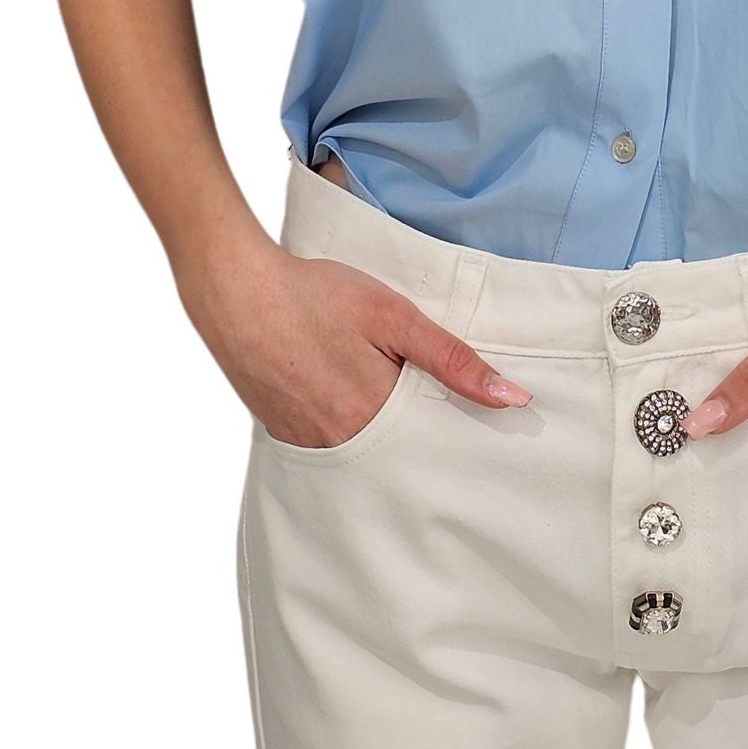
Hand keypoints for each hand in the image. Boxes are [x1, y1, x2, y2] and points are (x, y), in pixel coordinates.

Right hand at [177, 222, 531, 447]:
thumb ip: (453, 360)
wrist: (236, 291)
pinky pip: (331, 448)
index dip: (459, 437)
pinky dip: (351, 435)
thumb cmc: (315, 296)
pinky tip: (355, 408)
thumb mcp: (393, 317)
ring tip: (400, 413)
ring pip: (366, 455)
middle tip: (445, 425)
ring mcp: (308, 442)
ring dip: (387, 441)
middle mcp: (342, 443)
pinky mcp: (284, 434)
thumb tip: (511, 398)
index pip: (435, 446)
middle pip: (401, 457)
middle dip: (424, 446)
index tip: (486, 437)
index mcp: (375, 417)